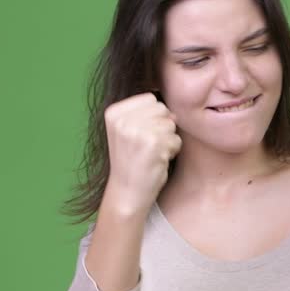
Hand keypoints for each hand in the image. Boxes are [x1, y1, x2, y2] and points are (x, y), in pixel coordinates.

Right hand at [101, 92, 182, 214]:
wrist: (127, 192)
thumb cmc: (133, 160)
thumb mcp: (128, 130)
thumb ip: (144, 112)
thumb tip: (170, 102)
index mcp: (113, 112)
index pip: (150, 98)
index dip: (154, 117)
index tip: (141, 136)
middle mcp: (122, 119)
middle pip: (162, 109)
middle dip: (163, 127)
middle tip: (149, 146)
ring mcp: (136, 130)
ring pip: (171, 123)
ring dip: (168, 140)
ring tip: (152, 153)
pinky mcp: (152, 143)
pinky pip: (176, 138)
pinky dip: (172, 151)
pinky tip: (157, 161)